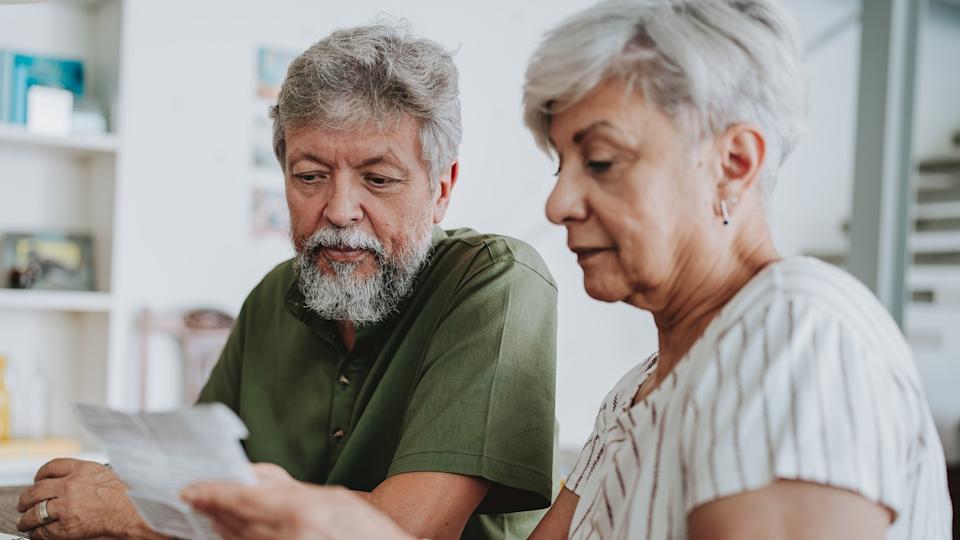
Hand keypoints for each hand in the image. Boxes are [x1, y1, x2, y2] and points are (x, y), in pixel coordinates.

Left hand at [16, 458, 162, 539]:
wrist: (137, 513)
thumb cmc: (130, 496)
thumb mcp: (109, 474)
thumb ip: (90, 474)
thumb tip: (78, 479)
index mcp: (83, 469)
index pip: (52, 467)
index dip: (41, 475)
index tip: (38, 480)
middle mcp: (71, 485)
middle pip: (37, 489)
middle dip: (27, 498)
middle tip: (24, 504)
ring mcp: (66, 506)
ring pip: (35, 511)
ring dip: (27, 518)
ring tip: (25, 522)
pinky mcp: (66, 526)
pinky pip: (43, 530)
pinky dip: (38, 533)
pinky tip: (38, 533)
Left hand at [182, 463, 412, 539]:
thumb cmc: (369, 532)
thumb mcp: (336, 498)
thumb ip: (291, 488)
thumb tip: (254, 479)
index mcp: (303, 512)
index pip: (244, 499)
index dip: (213, 494)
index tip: (191, 490)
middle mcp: (291, 536)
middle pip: (236, 522)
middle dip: (212, 511)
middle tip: (193, 499)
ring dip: (220, 528)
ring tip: (208, 516)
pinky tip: (230, 533)